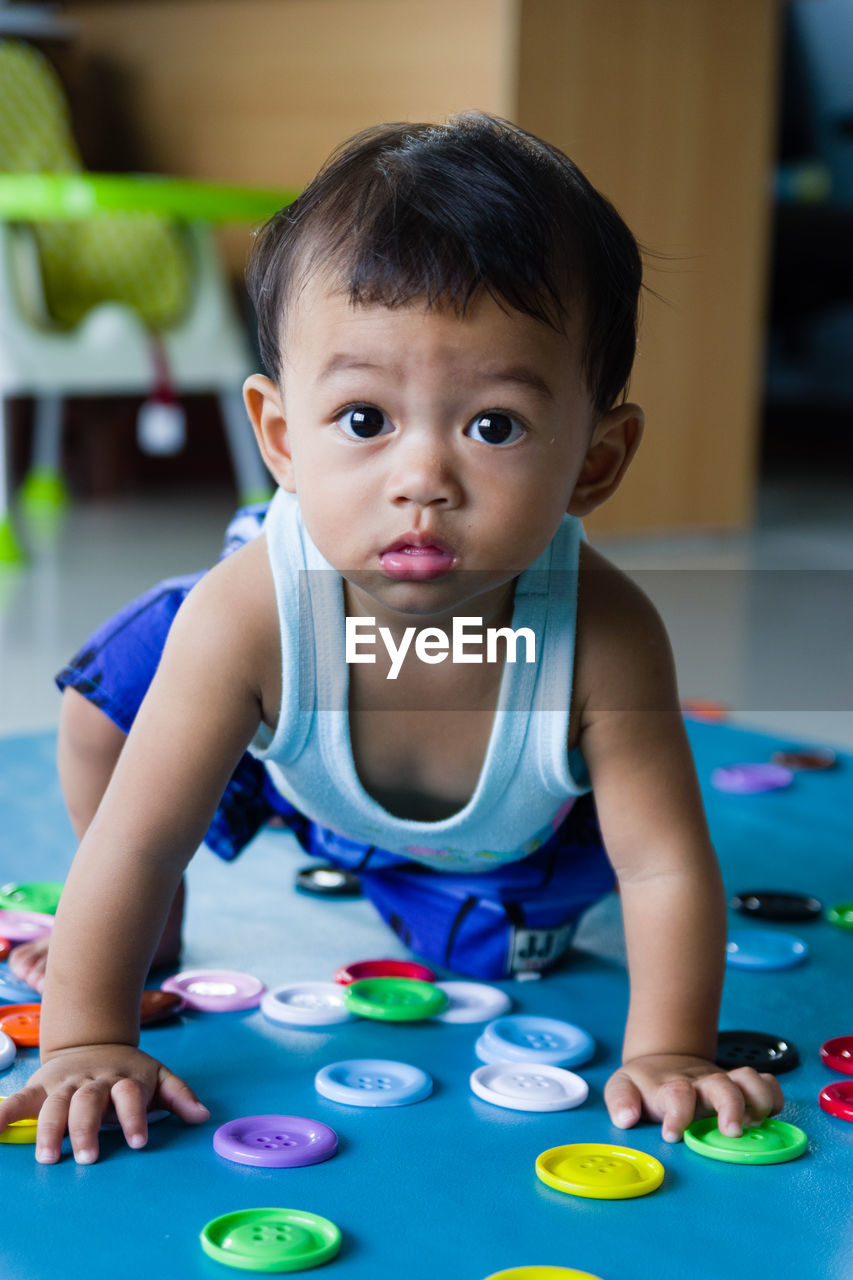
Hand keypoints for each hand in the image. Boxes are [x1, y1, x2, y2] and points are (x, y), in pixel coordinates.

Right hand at [0, 1044, 209, 1163]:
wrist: (93, 1040)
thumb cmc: (128, 1071)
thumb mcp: (158, 1075)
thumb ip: (178, 1095)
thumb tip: (202, 1117)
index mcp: (123, 1079)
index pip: (129, 1096)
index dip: (134, 1116)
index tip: (138, 1141)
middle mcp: (93, 1081)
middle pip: (89, 1101)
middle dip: (88, 1129)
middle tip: (89, 1157)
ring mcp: (65, 1083)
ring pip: (56, 1103)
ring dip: (51, 1129)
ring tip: (50, 1157)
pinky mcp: (41, 1087)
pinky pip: (20, 1099)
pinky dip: (5, 1112)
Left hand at [604, 1053, 784, 1142]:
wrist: (664, 1063)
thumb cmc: (645, 1085)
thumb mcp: (622, 1087)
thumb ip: (620, 1100)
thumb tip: (626, 1117)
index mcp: (671, 1087)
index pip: (676, 1094)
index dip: (677, 1114)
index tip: (673, 1135)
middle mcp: (701, 1083)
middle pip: (721, 1085)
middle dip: (731, 1106)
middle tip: (732, 1131)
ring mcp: (723, 1082)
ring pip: (749, 1079)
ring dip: (758, 1098)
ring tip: (756, 1123)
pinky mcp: (741, 1086)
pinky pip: (766, 1082)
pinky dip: (774, 1095)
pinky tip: (772, 1114)